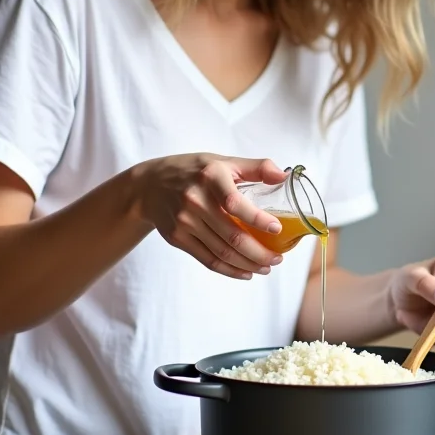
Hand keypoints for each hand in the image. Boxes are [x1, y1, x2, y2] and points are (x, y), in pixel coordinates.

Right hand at [134, 153, 288, 279]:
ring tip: (266, 267)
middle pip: (232, 235)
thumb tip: (284, 177)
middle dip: (259, 253)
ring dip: (248, 264)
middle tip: (278, 259)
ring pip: (222, 252)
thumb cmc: (195, 171)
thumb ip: (256, 167)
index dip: (258, 219)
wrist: (149, 185)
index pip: (236, 203)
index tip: (277, 229)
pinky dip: (229, 270)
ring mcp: (184, 221)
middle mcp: (195, 199)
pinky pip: (207, 260)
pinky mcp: (177, 238)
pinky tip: (245, 272)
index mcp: (211, 176)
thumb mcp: (223, 161)